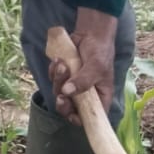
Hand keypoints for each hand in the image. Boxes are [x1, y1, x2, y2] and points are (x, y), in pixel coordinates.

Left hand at [50, 9, 117, 123]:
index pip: (90, 117)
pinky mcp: (63, 76)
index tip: (71, 113)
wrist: (90, 34)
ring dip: (58, 80)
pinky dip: (53, 71)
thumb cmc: (100, 52)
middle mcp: (85, 95)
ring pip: (59, 93)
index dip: (80, 119)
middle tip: (61, 95)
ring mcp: (72, 86)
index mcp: (99, 98)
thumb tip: (67, 93)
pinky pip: (53, 79)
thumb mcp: (96, 67)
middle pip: (70, 109)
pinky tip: (58, 60)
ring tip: (63, 65)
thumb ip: (84, 81)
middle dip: (63, 102)